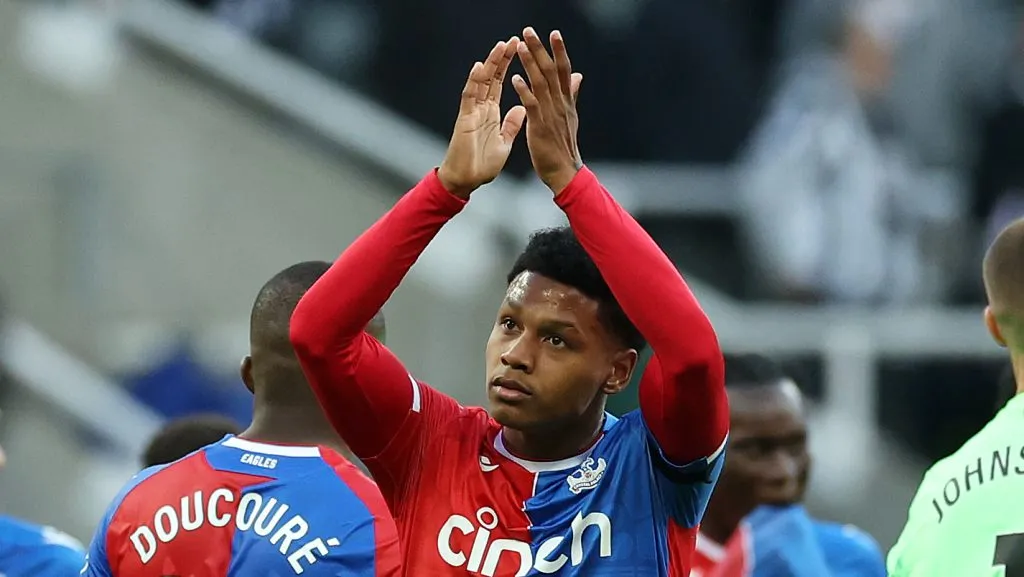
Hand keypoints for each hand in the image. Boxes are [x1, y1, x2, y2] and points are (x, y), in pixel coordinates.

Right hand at [437, 38, 525, 198]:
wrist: (467, 181)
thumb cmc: (482, 165)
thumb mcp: (504, 142)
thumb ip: (511, 125)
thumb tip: (521, 109)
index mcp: (491, 113)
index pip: (500, 84)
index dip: (508, 67)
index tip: (519, 50)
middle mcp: (481, 108)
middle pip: (491, 78)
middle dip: (501, 59)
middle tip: (512, 40)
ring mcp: (472, 112)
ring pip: (481, 82)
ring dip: (490, 64)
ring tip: (501, 46)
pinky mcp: (465, 119)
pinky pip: (468, 97)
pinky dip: (473, 81)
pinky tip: (479, 67)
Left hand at [512, 28, 583, 194]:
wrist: (564, 172)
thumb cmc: (563, 146)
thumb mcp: (570, 116)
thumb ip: (572, 94)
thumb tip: (578, 76)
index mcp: (566, 101)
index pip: (564, 71)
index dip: (559, 51)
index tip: (554, 33)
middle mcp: (560, 104)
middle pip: (552, 71)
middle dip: (541, 50)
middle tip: (530, 31)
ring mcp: (551, 115)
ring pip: (541, 84)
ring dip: (531, 64)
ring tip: (521, 47)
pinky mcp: (540, 127)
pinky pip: (532, 105)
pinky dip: (524, 91)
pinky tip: (515, 79)